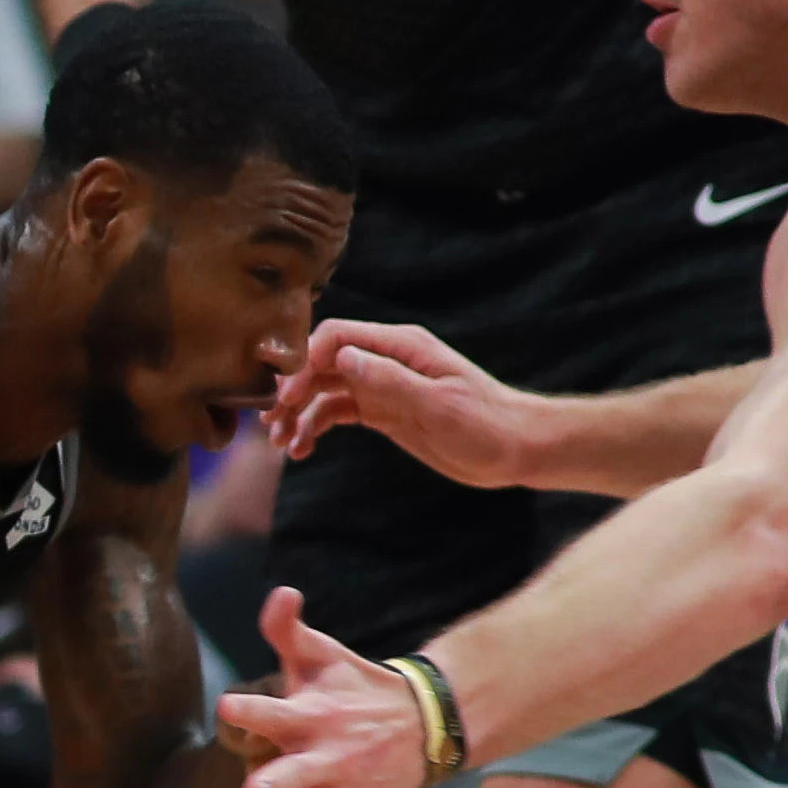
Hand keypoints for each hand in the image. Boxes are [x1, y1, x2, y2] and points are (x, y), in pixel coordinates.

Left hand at [217, 588, 439, 787]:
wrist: (424, 722)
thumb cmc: (356, 686)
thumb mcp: (322, 655)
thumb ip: (288, 628)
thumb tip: (279, 592)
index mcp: (315, 718)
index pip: (277, 710)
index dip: (252, 710)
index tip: (226, 707)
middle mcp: (329, 761)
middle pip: (301, 774)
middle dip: (279, 783)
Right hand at [271, 320, 542, 482]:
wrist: (516, 448)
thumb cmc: (487, 423)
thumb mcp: (439, 405)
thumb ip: (390, 381)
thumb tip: (342, 358)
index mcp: (401, 347)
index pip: (337, 337)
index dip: (304, 361)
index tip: (285, 395)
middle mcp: (387, 360)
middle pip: (322, 362)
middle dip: (292, 389)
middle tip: (271, 424)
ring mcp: (383, 386)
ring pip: (325, 389)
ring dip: (298, 413)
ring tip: (282, 444)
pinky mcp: (384, 412)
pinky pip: (338, 412)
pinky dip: (315, 427)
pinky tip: (302, 449)